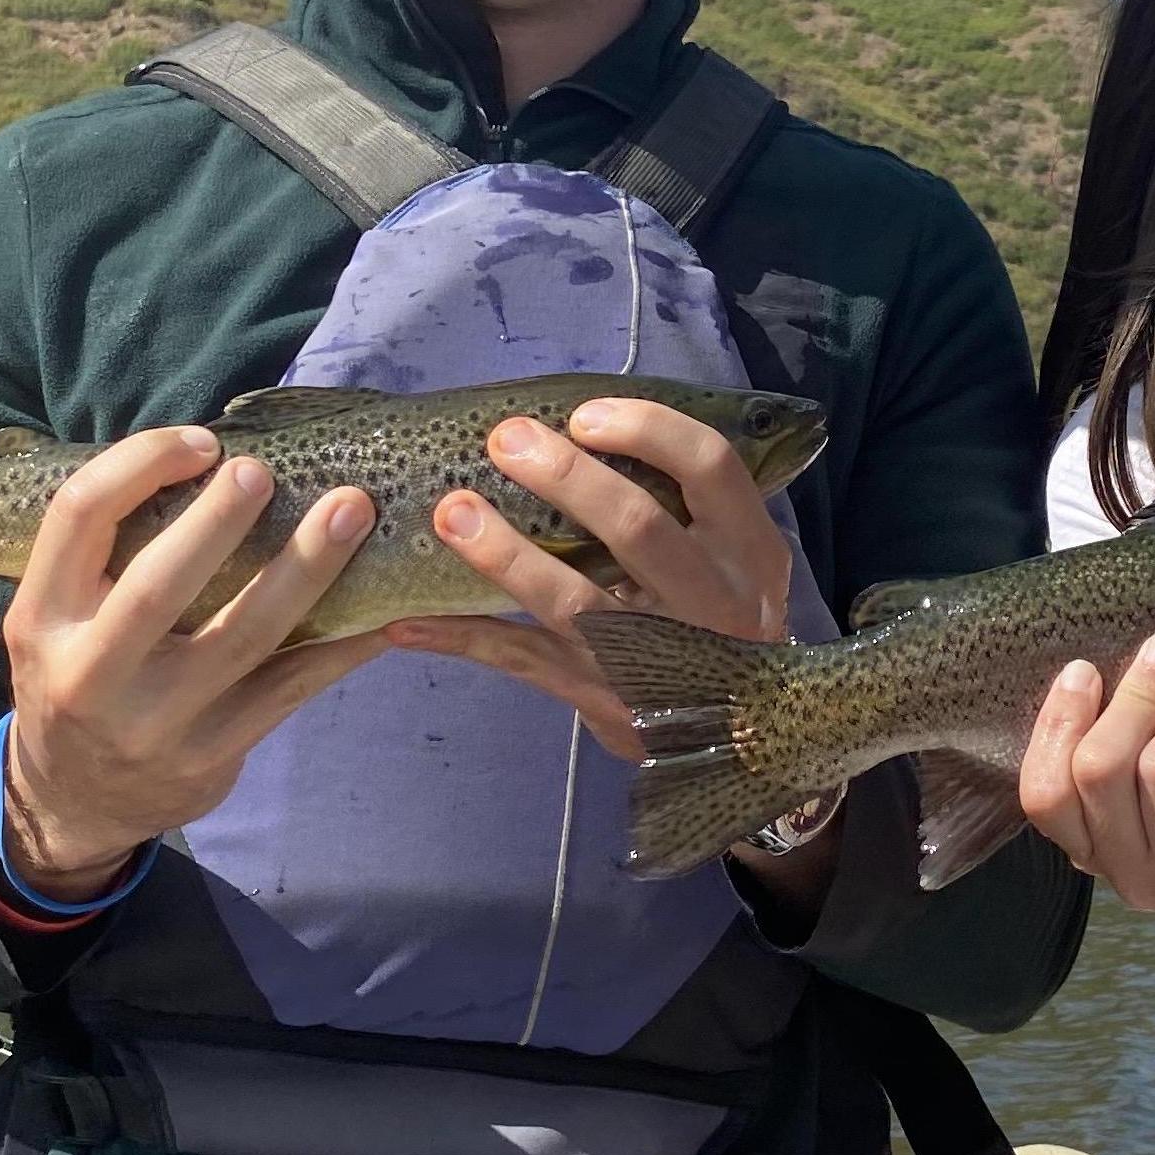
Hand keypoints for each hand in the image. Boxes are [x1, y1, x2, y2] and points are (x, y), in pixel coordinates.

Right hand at [0, 425, 384, 898]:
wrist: (73, 803)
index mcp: (42, 617)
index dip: (139, 464)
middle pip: (159, 583)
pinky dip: (341, 645)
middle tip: (267, 471)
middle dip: (219, 521)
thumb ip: (107, 555)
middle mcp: (90, 672)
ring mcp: (155, 722)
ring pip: (243, 637)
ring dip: (306, 570)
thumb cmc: (79, 677)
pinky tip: (382, 607)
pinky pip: (289, 689)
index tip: (202, 441)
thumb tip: (209, 457)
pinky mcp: (212, 756)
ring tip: (351, 514)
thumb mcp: (56, 619)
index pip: (79, 518)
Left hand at [384, 397, 796, 759]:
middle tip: (505, 441)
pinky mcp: (606, 699)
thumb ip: (691, 505)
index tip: (583, 416)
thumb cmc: (722, 618)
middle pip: (637, 527)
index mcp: (747, 551)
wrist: (745, 738)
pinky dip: (464, 640)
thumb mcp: (738, 561)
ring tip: (450, 512)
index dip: (646, 430)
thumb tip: (591, 424)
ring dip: (506, 554)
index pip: (708, 468)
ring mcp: (656, 657)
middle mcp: (711, 602)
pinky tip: (407, 624)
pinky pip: (526, 663)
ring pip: (575, 602)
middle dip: (566, 477)